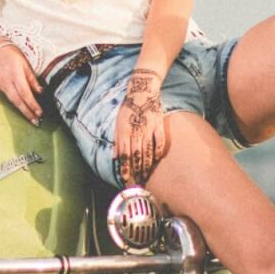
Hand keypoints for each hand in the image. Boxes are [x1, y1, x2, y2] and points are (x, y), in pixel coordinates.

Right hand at [0, 43, 43, 123]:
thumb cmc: (11, 53)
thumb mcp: (24, 62)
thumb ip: (31, 78)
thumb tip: (40, 91)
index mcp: (16, 74)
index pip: (25, 93)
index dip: (32, 105)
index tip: (39, 113)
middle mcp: (8, 82)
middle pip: (18, 101)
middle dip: (27, 113)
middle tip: (36, 122)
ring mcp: (2, 85)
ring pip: (13, 101)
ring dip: (22, 111)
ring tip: (31, 119)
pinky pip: (9, 98)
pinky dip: (16, 105)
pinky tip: (22, 109)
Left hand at [113, 69, 169, 184]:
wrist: (142, 91)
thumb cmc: (128, 108)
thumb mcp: (118, 123)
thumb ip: (117, 140)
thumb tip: (114, 157)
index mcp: (124, 131)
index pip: (124, 154)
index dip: (125, 168)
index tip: (125, 179)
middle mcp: (135, 131)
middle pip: (136, 155)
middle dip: (137, 170)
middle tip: (138, 182)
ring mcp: (148, 128)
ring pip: (147, 151)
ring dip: (147, 165)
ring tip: (146, 175)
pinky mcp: (159, 124)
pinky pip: (160, 141)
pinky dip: (158, 151)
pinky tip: (157, 159)